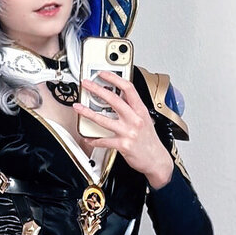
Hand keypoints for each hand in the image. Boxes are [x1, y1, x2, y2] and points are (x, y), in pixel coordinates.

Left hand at [73, 71, 173, 188]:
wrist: (157, 160)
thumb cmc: (150, 141)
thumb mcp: (145, 119)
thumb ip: (132, 108)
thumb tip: (119, 96)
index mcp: (141, 110)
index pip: (128, 88)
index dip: (114, 78)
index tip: (103, 74)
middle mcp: (135, 119)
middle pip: (113, 99)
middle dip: (97, 89)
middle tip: (86, 84)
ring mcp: (128, 132)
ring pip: (103, 119)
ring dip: (87, 112)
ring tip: (78, 107)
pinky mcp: (123, 145)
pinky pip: (103, 140)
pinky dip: (93, 139)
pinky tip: (87, 137)